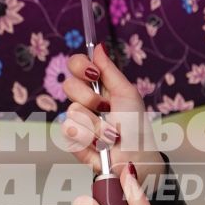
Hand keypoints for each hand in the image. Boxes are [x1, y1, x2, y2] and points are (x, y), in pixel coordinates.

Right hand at [59, 42, 164, 185]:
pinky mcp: (73, 142)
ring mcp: (78, 121)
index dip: (79, 66)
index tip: (92, 74)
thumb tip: (99, 46)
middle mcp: (85, 101)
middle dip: (89, 98)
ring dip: (96, 125)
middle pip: (68, 85)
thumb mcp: (126, 93)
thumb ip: (109, 70)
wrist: (136, 157)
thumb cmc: (136, 126)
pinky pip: (69, 132)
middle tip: (105, 108)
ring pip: (72, 112)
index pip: (76, 65)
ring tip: (111, 135)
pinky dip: (88, 139)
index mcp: (98, 86)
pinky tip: (100, 146)